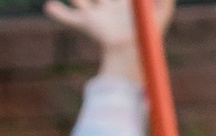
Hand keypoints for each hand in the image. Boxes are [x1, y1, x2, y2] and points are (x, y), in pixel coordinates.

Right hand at [45, 0, 172, 82]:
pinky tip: (50, 7)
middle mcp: (109, 9)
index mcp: (125, 6)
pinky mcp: (87, 24)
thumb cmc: (147, 34)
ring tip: (74, 0)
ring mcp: (97, 16)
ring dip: (77, 0)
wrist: (130, 50)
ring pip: (82, 3)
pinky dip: (59, 12)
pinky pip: (69, 17)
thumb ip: (166, 2)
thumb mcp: (161, 13)